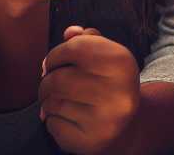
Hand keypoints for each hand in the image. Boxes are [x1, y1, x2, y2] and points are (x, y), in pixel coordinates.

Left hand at [39, 26, 140, 154]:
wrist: (127, 128)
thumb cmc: (108, 85)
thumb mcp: (105, 57)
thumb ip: (86, 40)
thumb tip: (69, 32)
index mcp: (121, 62)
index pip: (74, 47)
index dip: (55, 55)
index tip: (51, 63)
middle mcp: (118, 90)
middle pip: (58, 78)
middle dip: (46, 82)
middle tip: (49, 86)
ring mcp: (106, 117)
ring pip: (53, 103)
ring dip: (47, 102)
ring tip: (58, 102)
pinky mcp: (92, 140)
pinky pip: (54, 125)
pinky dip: (52, 121)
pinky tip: (65, 119)